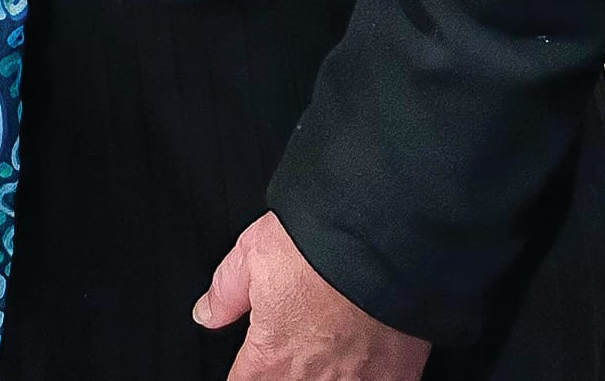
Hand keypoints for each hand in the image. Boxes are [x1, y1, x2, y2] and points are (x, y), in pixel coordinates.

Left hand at [195, 211, 429, 378]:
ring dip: (325, 375)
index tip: (251, 364)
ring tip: (326, 352)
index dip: (246, 373)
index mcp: (273, 358)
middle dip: (285, 372)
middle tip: (293, 345)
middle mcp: (312, 379)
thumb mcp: (251, 254)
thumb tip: (206, 314)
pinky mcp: (397, 376)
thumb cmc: (316, 244)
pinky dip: (367, 376)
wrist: (381, 239)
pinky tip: (363, 360)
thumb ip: (226, 293)